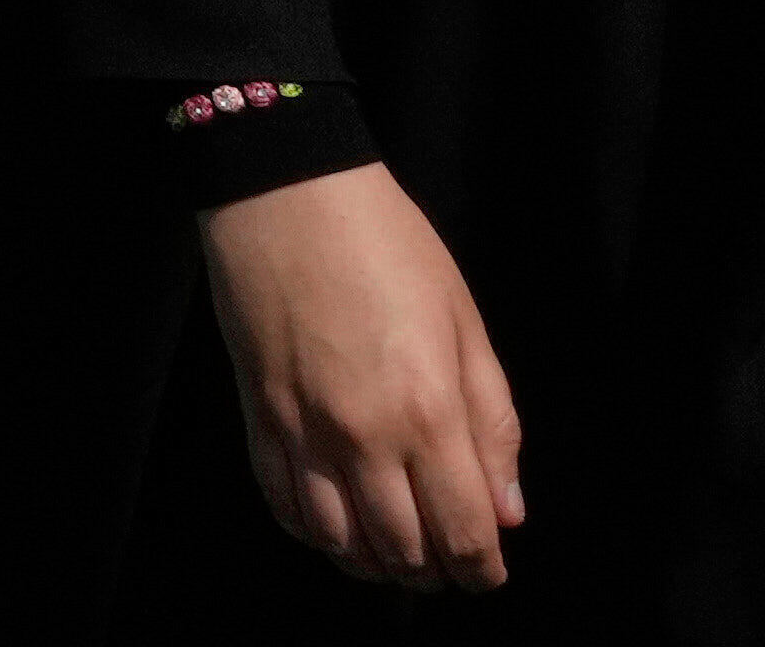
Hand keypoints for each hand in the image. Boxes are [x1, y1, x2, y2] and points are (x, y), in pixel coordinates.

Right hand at [201, 165, 524, 591]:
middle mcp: (364, 436)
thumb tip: (507, 513)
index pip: (464, 532)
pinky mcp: (258, 418)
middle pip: (403, 551)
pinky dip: (315, 534)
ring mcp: (303, 431)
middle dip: (433, 572)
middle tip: (447, 561)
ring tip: (395, 552)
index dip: (482, 569)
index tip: (489, 572)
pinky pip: (284, 506)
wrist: (287, 192)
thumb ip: (492, 425)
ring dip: (374, 563)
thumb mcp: (464, 325)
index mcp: (428, 411)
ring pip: (338, 543)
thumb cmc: (389, 245)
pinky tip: (336, 525)